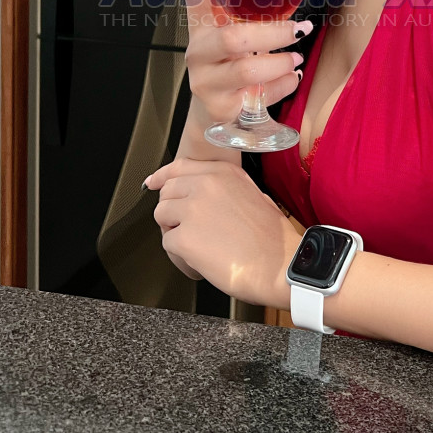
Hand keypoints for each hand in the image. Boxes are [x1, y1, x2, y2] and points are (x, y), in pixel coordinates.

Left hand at [147, 158, 303, 306]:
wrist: (280, 266)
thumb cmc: (273, 240)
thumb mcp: (254, 196)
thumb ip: (225, 188)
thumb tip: (205, 195)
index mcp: (223, 173)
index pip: (179, 167)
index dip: (162, 177)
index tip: (153, 183)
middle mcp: (205, 185)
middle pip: (166, 192)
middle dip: (172, 210)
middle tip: (188, 227)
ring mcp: (192, 210)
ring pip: (161, 215)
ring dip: (173, 231)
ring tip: (197, 245)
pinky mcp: (184, 237)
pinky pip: (167, 243)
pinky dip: (180, 255)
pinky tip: (199, 260)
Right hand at [180, 0, 311, 123]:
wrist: (218, 117)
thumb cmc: (233, 64)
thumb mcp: (238, 31)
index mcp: (202, 25)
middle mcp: (198, 52)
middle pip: (231, 37)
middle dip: (272, 33)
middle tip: (299, 28)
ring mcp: (206, 82)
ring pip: (245, 70)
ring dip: (280, 61)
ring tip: (296, 56)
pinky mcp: (221, 109)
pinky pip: (258, 96)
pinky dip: (282, 85)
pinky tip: (291, 77)